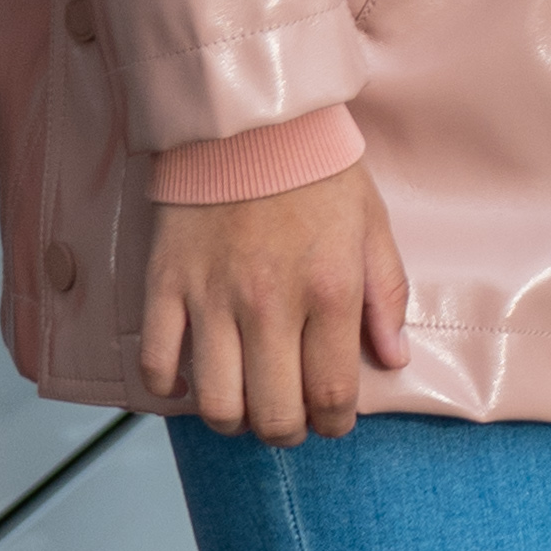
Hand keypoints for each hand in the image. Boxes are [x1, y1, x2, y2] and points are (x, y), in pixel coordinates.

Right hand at [142, 168, 410, 443]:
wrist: (249, 118)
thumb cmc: (318, 169)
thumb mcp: (372, 225)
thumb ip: (387, 296)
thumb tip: (394, 359)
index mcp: (330, 290)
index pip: (331, 393)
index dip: (333, 423)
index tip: (332, 421)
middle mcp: (271, 303)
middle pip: (274, 413)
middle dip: (286, 432)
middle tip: (289, 422)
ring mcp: (213, 298)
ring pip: (217, 405)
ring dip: (233, 422)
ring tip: (245, 407)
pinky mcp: (167, 285)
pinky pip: (156, 364)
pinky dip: (169, 389)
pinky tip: (191, 381)